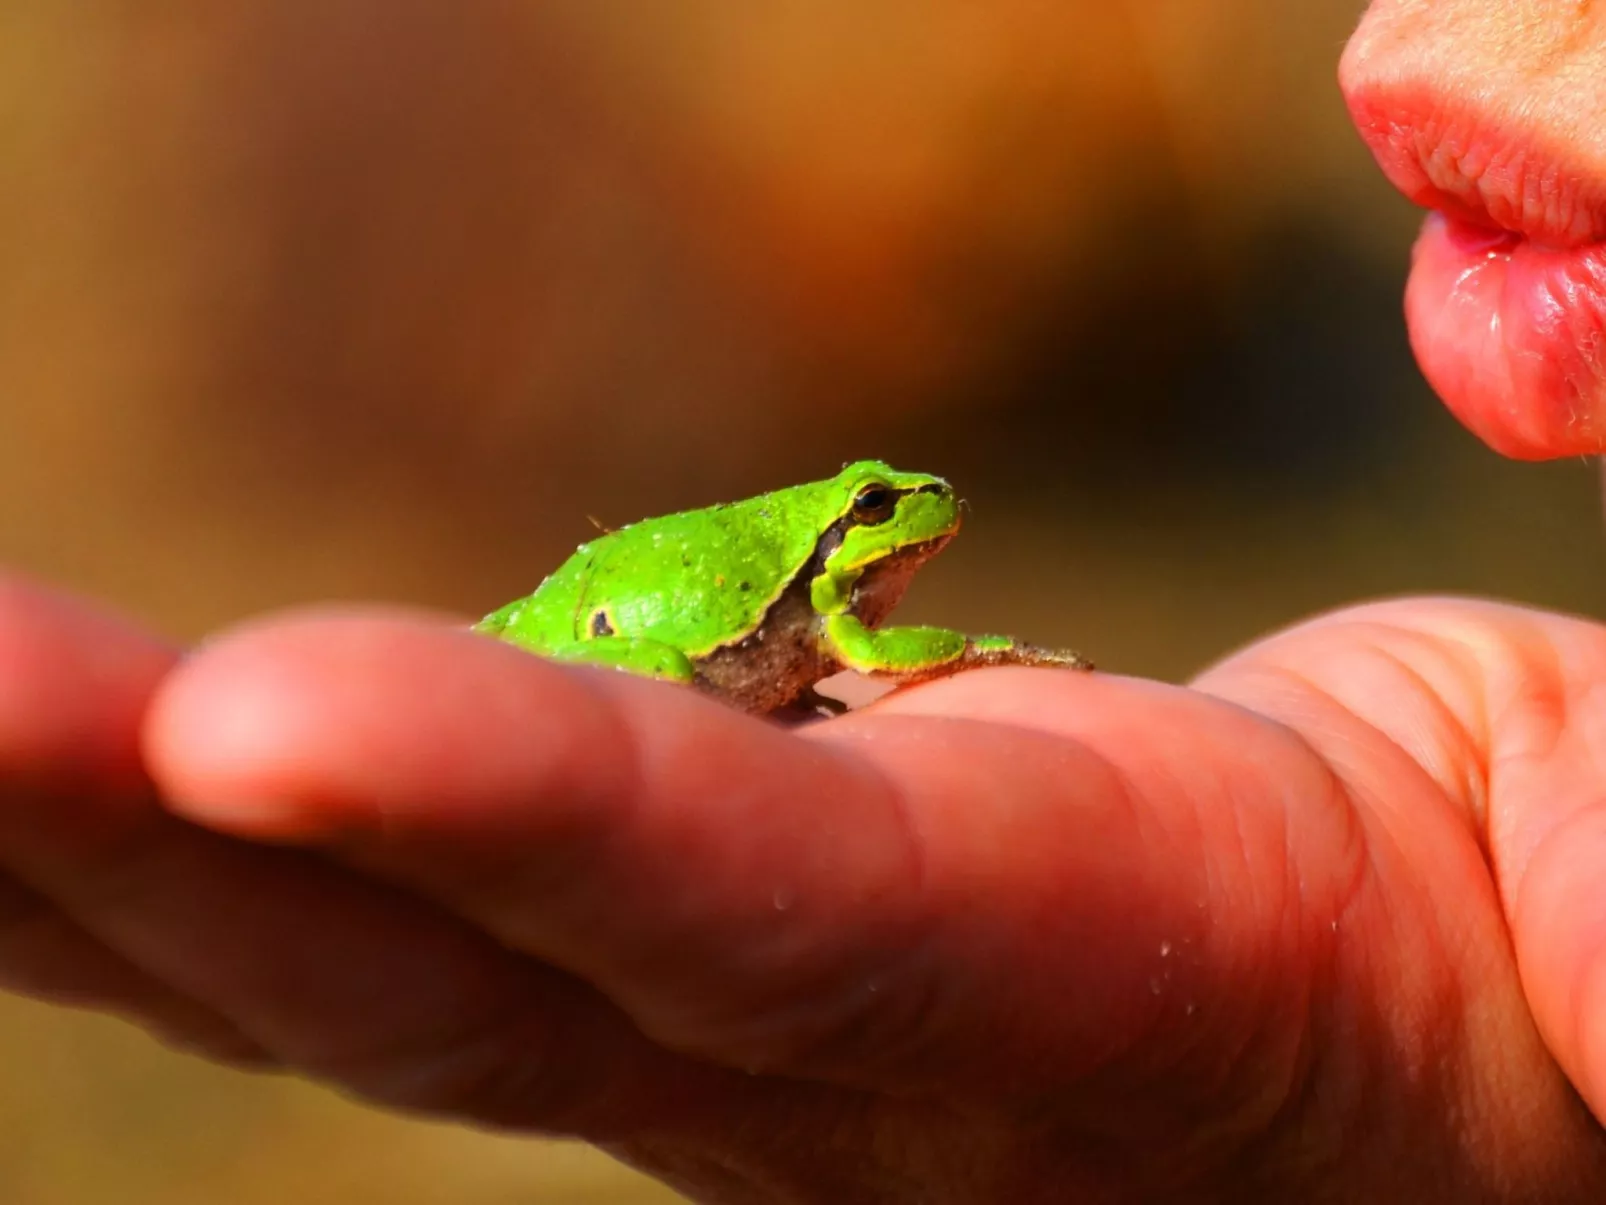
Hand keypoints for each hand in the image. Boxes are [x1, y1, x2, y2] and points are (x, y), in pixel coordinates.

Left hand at [5, 569, 1605, 1202]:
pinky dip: (202, 820)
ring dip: (94, 829)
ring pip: (352, 939)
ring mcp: (716, 1005)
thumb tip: (1603, 923)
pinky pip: (395, 888)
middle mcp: (824, 1045)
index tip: (259, 711)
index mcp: (1064, 997)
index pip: (757, 918)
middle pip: (438, 961)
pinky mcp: (682, 933)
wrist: (1410, 981)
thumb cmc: (1522, 940)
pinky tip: (45, 751)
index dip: (530, 823)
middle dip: (151, 822)